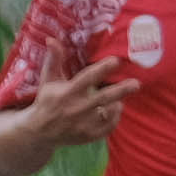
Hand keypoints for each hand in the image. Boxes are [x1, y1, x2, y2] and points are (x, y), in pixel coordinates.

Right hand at [12, 53, 140, 155]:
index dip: (102, 69)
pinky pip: (109, 127)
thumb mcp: (48, 80)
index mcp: (66, 93)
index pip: (86, 79)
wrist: (38, 132)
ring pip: (108, 112)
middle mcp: (75, 109)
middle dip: (121, 90)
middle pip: (103, 98)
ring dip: (117, 104)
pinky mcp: (88, 136)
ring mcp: (82, 124)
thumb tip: (52, 39)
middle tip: (137, 83)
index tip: (116, 60)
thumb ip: (53, 60)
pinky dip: (114, 118)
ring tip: (120, 99)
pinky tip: (114, 109)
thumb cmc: (47, 100)